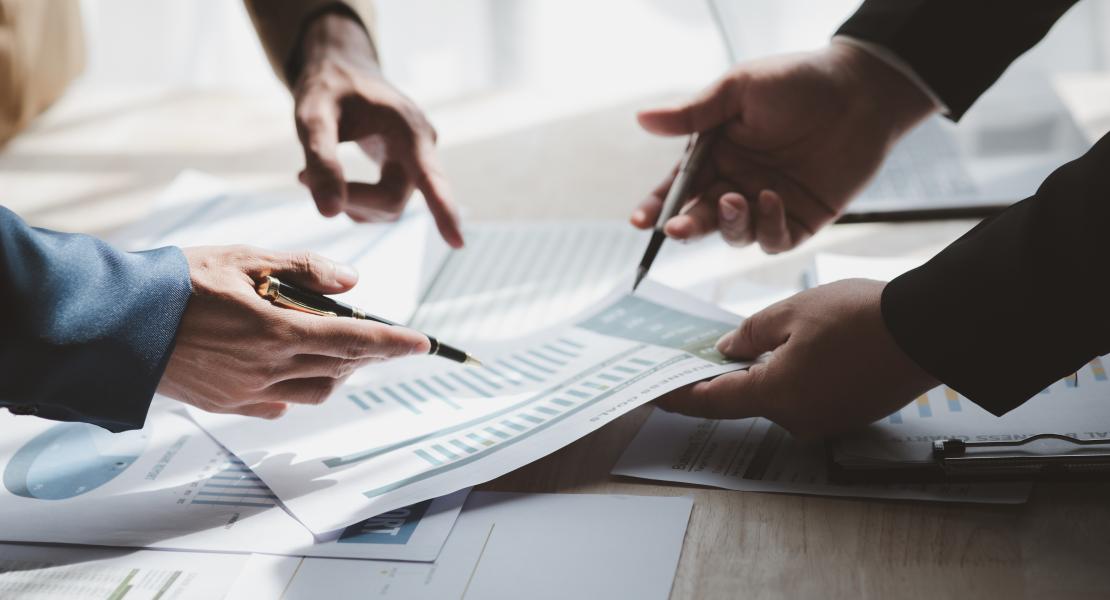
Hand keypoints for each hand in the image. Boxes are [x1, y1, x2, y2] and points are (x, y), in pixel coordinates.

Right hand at [157, 246, 429, 417]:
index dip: (394, 343)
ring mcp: (248, 392)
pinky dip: (299, 388)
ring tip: (335, 347)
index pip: (355, 341)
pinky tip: (292, 368)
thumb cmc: (180, 282)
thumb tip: (350, 281)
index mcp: (278, 331)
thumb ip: (304, 268)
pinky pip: (281, 404)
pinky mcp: (228, 404)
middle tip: (377, 336)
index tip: (423, 343)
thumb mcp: (245, 258)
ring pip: (316, 392)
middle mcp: (269, 369)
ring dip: (336, 372)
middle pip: (341, 369)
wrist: (119, 322)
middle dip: (367, 354)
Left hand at [292, 12, 462, 247]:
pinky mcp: (404, 171)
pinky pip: (383, 204)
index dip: (443, 211)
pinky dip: (353, 201)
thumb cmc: (328, 87)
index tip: (458, 243)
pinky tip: (329, 180)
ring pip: (388, 208)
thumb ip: (321, 161)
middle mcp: (421, 148)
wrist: (339, 70)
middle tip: (302, 178)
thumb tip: (329, 213)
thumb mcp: (313, 117)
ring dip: (349, 202)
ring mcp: (416, 162)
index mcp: (409, 129)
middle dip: (350, 199)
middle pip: (393, 200)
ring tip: (309, 175)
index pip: (430, 178)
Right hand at [630, 42, 935, 252]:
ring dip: (728, 223)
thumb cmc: (797, 82)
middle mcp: (736, 182)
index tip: (641, 221)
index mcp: (715, 152)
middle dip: (685, 225)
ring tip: (734, 199)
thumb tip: (642, 119)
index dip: (657, 205)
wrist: (861, 91)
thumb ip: (693, 113)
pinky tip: (772, 199)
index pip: (678, 186)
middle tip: (676, 228)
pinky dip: (767, 226)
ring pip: (733, 232)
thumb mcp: (739, 89)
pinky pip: (773, 238)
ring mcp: (765, 204)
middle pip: (701, 215)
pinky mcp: (798, 220)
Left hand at [657, 279, 938, 438]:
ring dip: (763, 373)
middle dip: (725, 376)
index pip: (712, 403)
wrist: (927, 330)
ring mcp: (826, 421)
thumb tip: (727, 349)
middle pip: (746, 400)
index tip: (656, 392)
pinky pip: (806, 397)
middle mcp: (797, 419)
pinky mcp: (848, 415)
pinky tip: (798, 350)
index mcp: (775, 395)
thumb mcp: (792, 312)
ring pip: (778, 397)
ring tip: (753, 342)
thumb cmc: (859, 317)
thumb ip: (750, 333)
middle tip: (702, 351)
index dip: (680, 396)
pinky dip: (793, 377)